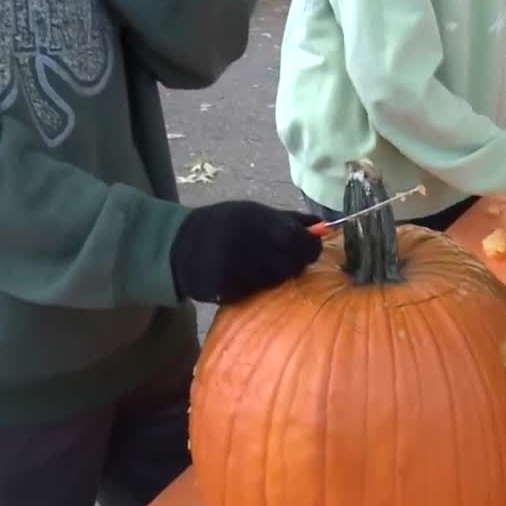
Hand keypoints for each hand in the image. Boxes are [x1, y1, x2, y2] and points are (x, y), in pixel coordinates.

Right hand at [170, 201, 322, 304]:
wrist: (180, 246)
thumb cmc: (226, 225)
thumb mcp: (254, 212)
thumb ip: (290, 219)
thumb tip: (325, 224)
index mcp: (253, 220)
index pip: (296, 238)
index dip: (310, 245)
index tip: (312, 245)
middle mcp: (244, 245)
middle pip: (290, 264)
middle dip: (296, 262)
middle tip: (289, 257)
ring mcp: (234, 271)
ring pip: (275, 281)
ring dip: (277, 274)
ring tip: (262, 263)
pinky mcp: (225, 291)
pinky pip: (256, 293)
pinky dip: (258, 286)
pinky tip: (245, 275)